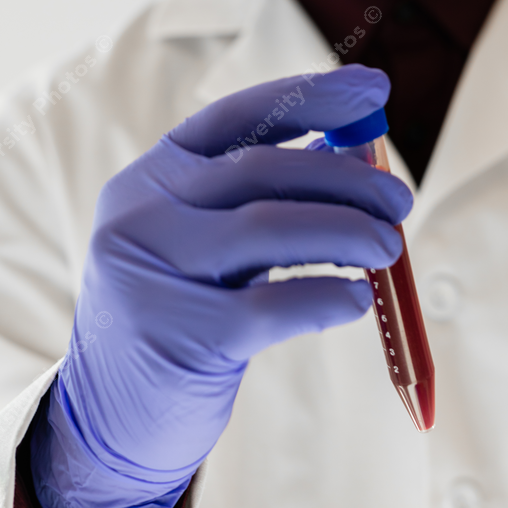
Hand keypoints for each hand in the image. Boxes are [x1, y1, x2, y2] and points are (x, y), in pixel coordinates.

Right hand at [31, 66, 410, 507]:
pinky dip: (326, 297)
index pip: (238, 117)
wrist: (108, 418)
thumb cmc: (182, 313)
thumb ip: (266, 195)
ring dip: (345, 230)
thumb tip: (356, 154)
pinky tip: (358, 299)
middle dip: (345, 179)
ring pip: (267, 228)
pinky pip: (269, 306)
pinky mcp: (176, 336)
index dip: (312, 96)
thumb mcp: (209, 240)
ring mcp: (151, 271)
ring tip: (389, 247)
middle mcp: (141, 211)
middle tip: (399, 201)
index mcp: (154, 174)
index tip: (375, 89)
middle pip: (260, 170)